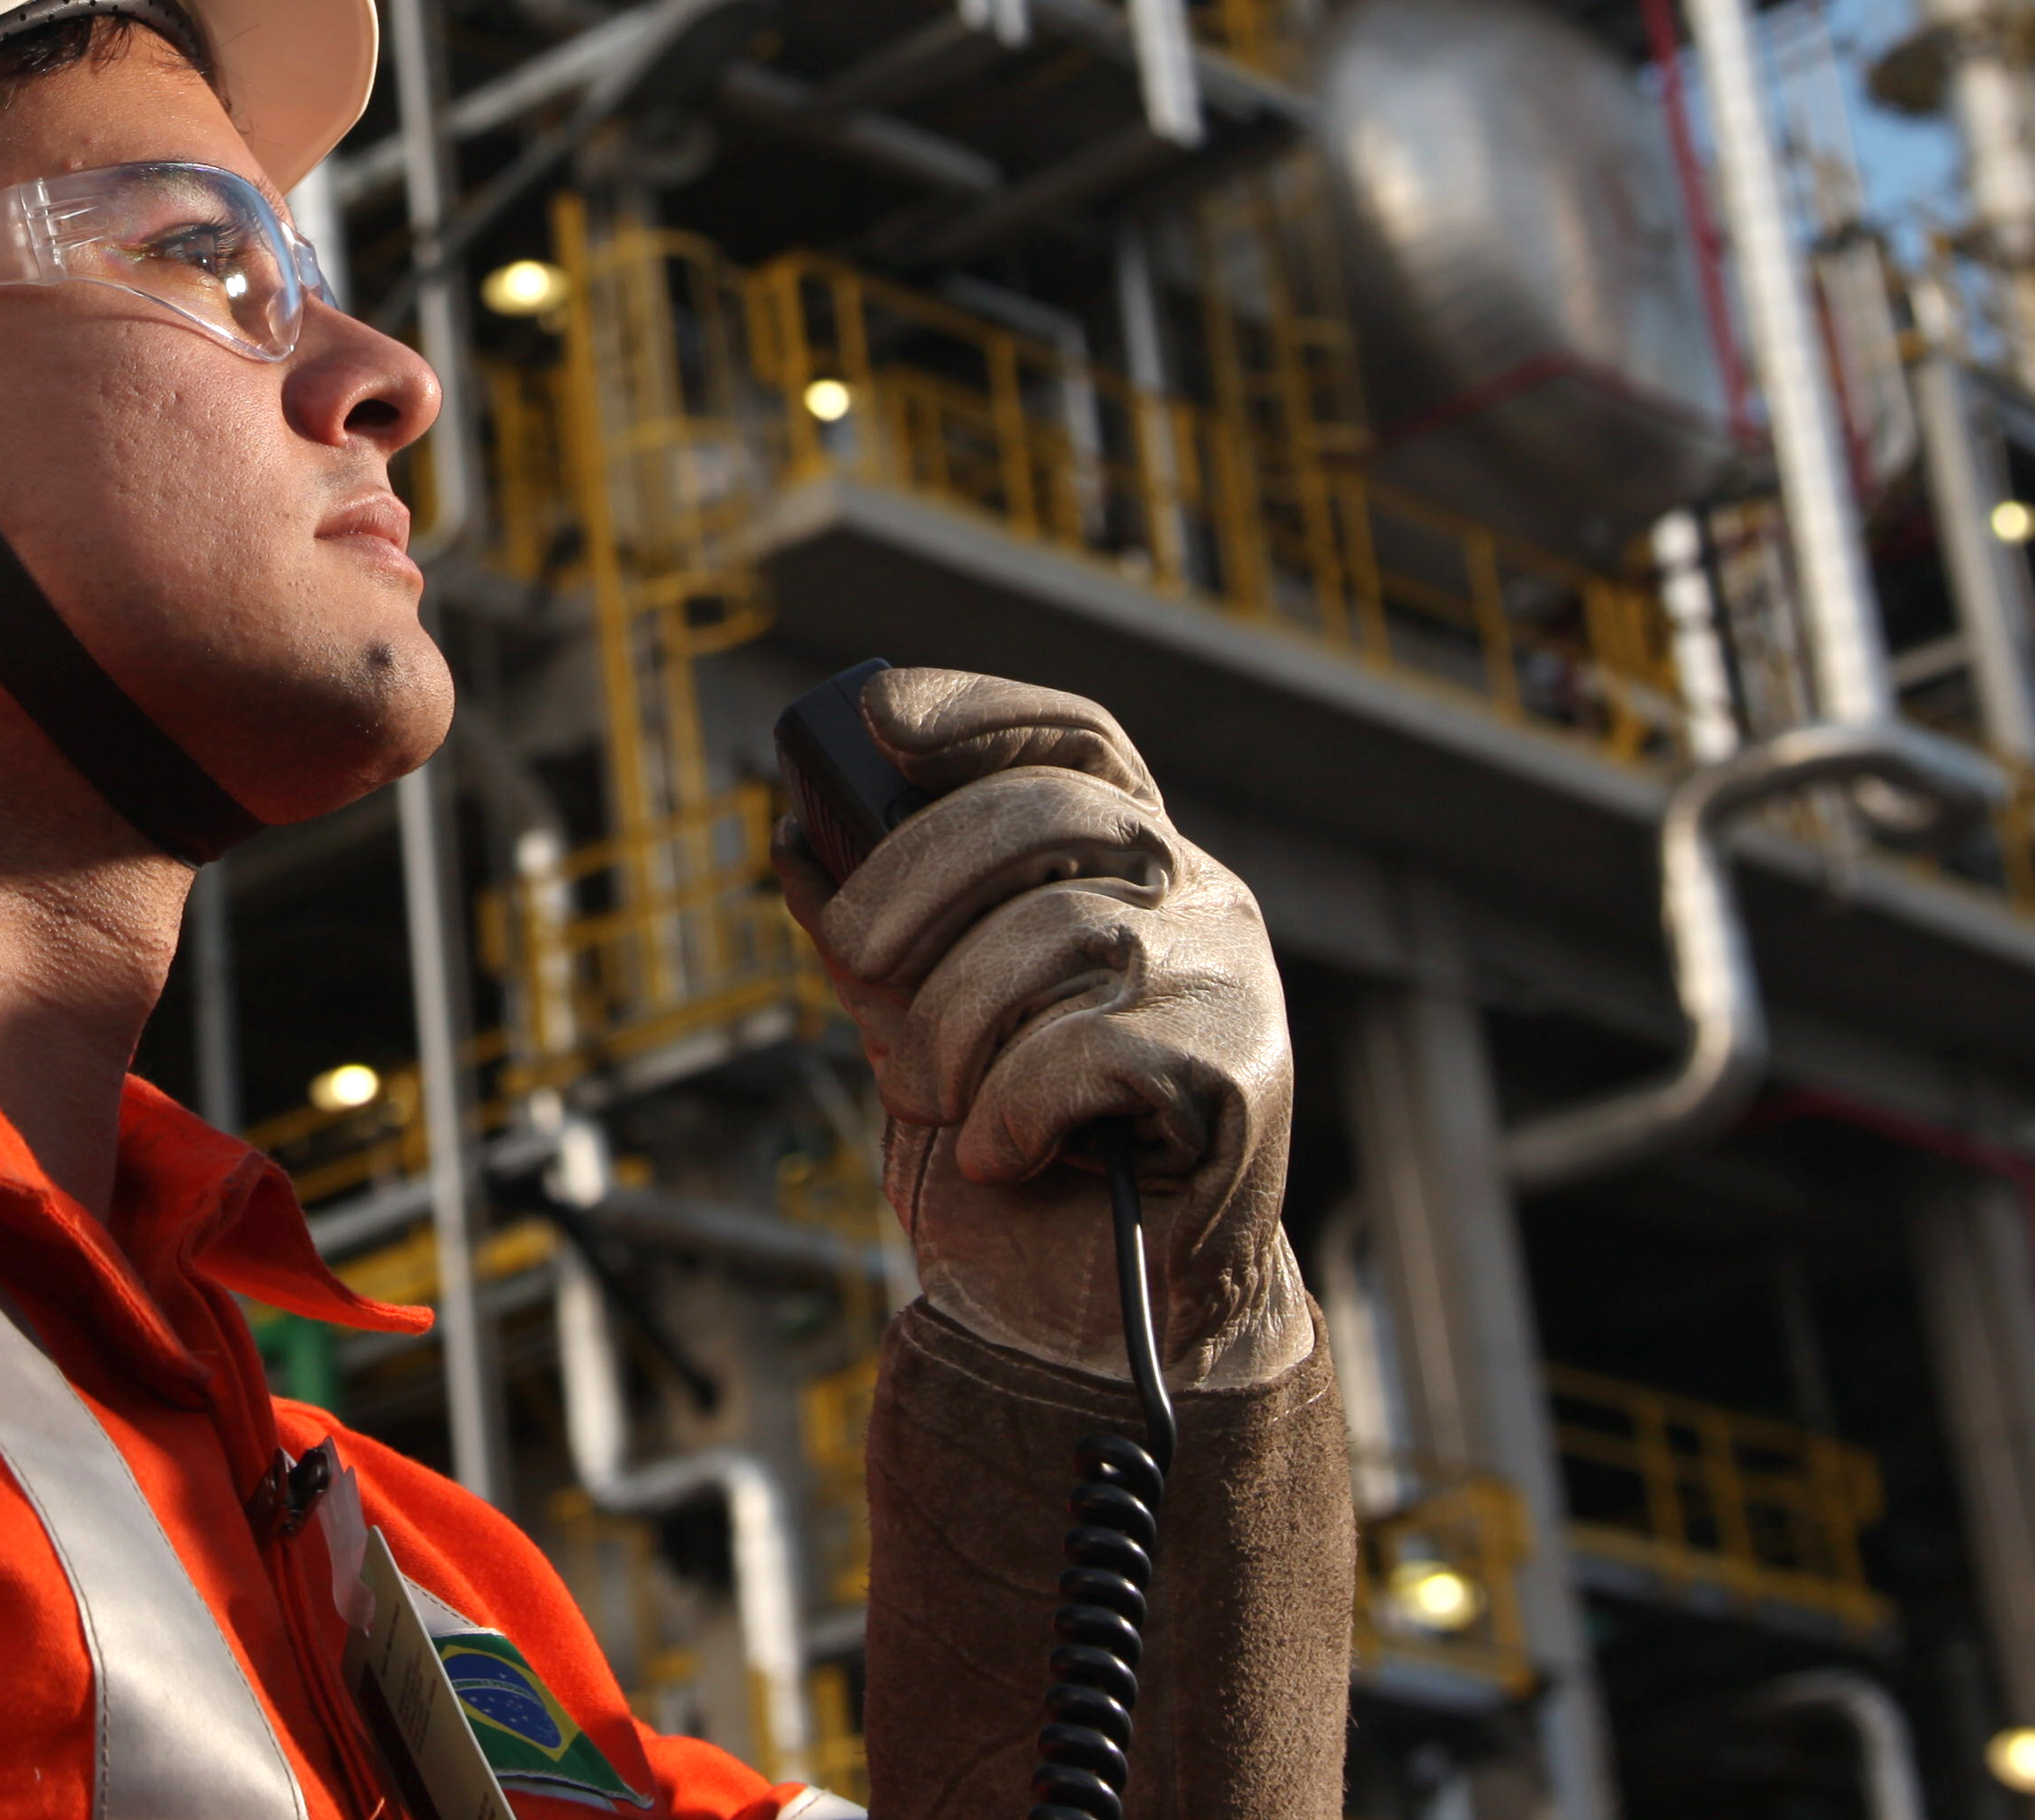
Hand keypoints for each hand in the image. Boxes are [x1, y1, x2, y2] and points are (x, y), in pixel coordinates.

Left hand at [775, 667, 1306, 1390]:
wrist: (1082, 1323)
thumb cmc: (1005, 1157)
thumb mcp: (912, 1023)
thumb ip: (874, 935)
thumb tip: (795, 839)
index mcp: (1126, 866)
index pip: (1074, 739)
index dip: (981, 710)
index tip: (876, 720)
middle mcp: (1194, 898)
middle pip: (1052, 812)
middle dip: (920, 873)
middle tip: (853, 957)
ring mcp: (1226, 978)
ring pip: (1062, 931)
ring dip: (957, 1023)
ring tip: (932, 1097)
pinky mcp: (1240, 1073)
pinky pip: (1095, 1046)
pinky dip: (1017, 1104)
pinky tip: (1003, 1151)